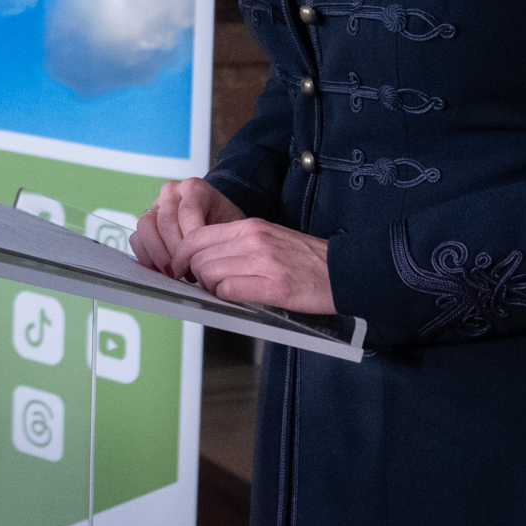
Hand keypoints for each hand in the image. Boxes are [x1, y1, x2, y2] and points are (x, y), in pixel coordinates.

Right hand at [130, 177, 244, 279]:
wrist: (217, 224)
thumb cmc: (225, 226)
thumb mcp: (232, 228)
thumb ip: (220, 238)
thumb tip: (205, 262)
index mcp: (195, 187)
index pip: (188, 212)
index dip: (191, 241)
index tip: (199, 261)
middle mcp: (171, 192)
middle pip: (165, 221)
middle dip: (175, 251)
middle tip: (186, 271)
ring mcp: (155, 205)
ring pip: (145, 226)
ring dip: (158, 253)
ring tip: (173, 272)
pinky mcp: (145, 222)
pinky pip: (136, 238)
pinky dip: (146, 256)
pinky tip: (161, 270)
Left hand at [183, 218, 335, 313]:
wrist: (346, 271)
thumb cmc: (308, 258)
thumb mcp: (270, 237)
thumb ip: (239, 243)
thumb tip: (205, 256)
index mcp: (251, 226)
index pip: (197, 236)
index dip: (181, 254)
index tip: (179, 267)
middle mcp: (254, 240)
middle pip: (198, 256)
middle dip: (193, 274)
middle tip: (199, 284)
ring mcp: (263, 263)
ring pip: (210, 274)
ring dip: (208, 287)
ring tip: (221, 291)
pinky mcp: (274, 287)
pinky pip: (229, 291)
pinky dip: (224, 297)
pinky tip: (235, 298)